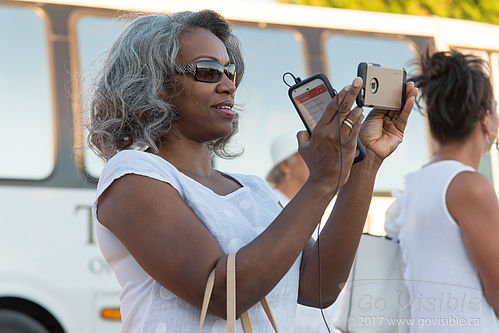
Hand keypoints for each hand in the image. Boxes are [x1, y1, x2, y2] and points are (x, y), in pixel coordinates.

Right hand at [298, 78, 363, 192]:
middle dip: (351, 93)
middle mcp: (330, 132)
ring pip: (351, 117)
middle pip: (342, 108)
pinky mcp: (350, 145)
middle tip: (358, 83)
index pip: (330, 107)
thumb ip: (302, 135)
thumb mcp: (303, 148)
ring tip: (360, 99)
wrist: (325, 180)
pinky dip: (358, 119)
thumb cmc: (314, 165)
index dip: (339, 95)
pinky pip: (356, 128)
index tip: (345, 87)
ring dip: (356, 106)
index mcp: (318, 130)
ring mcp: (341, 139)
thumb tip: (304, 128)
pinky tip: (360, 113)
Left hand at [359, 82, 417, 162]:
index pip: (387, 101)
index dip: (393, 93)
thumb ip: (381, 105)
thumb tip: (388, 94)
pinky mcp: (399, 132)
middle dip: (403, 93)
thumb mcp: (372, 116)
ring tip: (413, 88)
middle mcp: (386, 119)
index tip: (398, 83)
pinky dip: (407, 108)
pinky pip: (404, 118)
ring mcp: (394, 125)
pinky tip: (410, 100)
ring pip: (402, 110)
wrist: (366, 150)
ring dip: (408, 98)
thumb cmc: (364, 135)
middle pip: (397, 104)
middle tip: (409, 83)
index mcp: (378, 114)